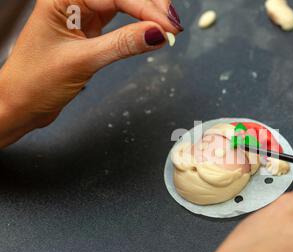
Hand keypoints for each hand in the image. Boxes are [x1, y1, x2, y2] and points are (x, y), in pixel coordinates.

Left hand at [0, 0, 182, 146]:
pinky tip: (151, 31)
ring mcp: (82, 14)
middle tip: (174, 26)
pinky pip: (120, 20)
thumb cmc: (35, 81)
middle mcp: (72, 0)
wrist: (21, 103)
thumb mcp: (82, 61)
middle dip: (151, 6)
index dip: (146, 8)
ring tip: (168, 28)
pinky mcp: (90, 30)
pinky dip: (138, 26)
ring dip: (148, 13)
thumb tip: (157, 34)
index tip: (168, 26)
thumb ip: (122, 45)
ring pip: (124, 4)